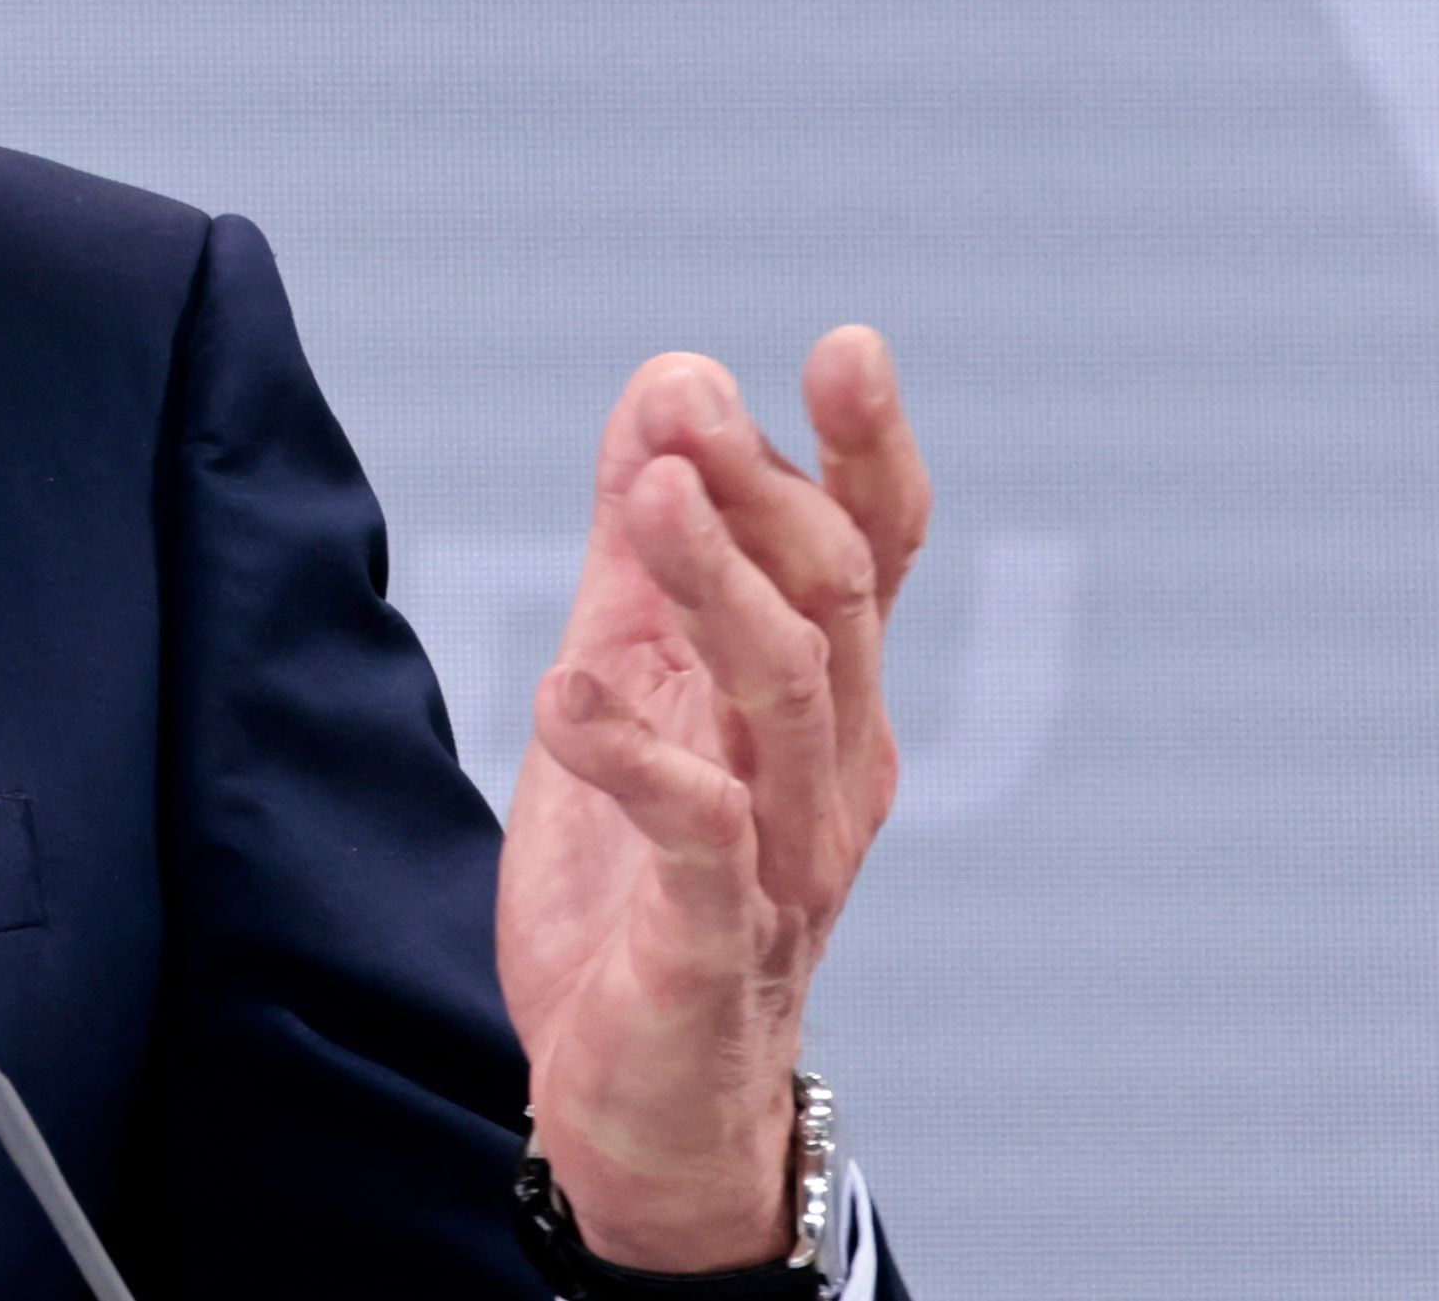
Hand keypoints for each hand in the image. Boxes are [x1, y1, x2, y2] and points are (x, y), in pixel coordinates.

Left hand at [495, 328, 927, 1270]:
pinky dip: (634, 755)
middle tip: (689, 401)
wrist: (646, 1091)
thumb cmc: (648, 875)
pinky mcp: (713, 936)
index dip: (869, 452)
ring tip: (654, 499)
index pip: (874, 553)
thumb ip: (650, 545)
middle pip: (833, 600)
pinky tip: (564, 693)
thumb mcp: (640, 676)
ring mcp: (784, 854)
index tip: (844, 346)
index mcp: (823, 696)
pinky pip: (698, 833)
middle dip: (765, 490)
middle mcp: (830, 765)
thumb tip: (667, 383)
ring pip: (787, 693)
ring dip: (720, 585)